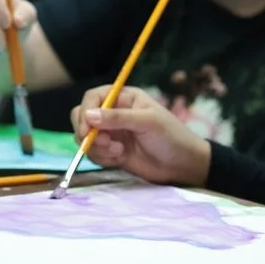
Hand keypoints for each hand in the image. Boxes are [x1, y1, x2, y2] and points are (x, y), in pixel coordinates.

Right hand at [70, 86, 209, 186]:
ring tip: (119, 153)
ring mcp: (111, 133)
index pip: (93, 97)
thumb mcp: (147, 122)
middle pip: (82, 117)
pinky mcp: (111, 151)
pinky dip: (102, 159)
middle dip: (87, 132)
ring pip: (85, 138)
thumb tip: (88, 115)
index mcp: (124, 98)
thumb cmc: (171, 137)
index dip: (85, 111)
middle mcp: (113, 113)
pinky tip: (120, 160)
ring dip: (97, 148)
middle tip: (104, 143)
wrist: (182, 165)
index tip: (86, 130)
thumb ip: (118, 118)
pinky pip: (94, 154)